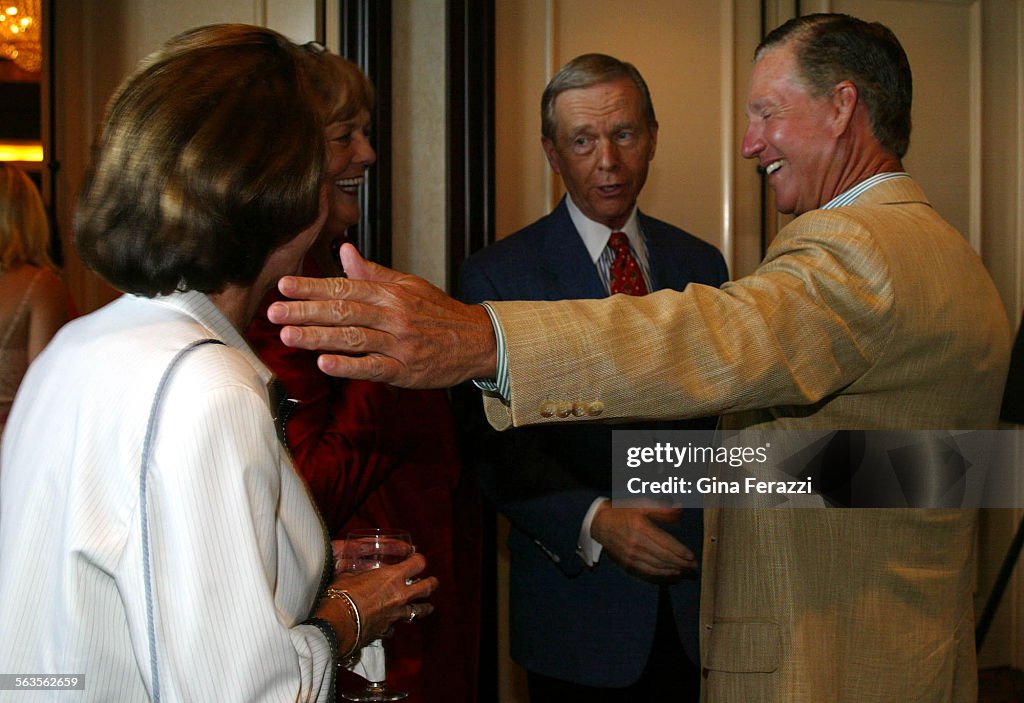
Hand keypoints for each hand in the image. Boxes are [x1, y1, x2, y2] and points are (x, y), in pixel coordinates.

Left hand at [268, 244, 496, 387]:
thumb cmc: (439, 313)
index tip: (283, 286)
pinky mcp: (405, 370)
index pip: (345, 286)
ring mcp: (398, 344)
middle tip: (273, 313)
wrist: (478, 341)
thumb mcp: (409, 285)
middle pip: (343, 311)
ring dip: (318, 337)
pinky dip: (348, 366)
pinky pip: (373, 367)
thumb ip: (373, 272)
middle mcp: (393, 315)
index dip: (312, 286)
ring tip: (289, 336)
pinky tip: (324, 364)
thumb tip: (343, 251)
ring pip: (353, 338)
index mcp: (390, 293)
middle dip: (305, 312)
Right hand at [316, 552, 437, 644]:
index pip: (418, 563)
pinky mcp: (388, 630)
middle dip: (432, 583)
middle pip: (427, 588)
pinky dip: (395, 624)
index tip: (418, 559)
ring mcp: (397, 614)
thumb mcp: (350, 576)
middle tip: (433, 581)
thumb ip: (359, 574)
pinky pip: (396, 626)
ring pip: (419, 611)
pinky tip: (393, 623)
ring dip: (424, 607)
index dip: (419, 560)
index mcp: (393, 576)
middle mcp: (400, 595)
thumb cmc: (342, 595)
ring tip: (428, 607)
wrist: (338, 624)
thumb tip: (352, 571)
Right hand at [589, 504, 696, 582]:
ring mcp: (631, 556)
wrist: (599, 523)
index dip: (680, 551)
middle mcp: (636, 544)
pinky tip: (671, 575)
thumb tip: (680, 509)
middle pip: (664, 557)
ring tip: (686, 572)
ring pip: (657, 567)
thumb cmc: (622, 512)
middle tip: (694, 568)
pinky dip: (661, 576)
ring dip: (673, 571)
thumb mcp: (641, 505)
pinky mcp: (627, 564)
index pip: (666, 543)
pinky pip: (647, 573)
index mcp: (641, 527)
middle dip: (681, 564)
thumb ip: (662, 508)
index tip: (692, 556)